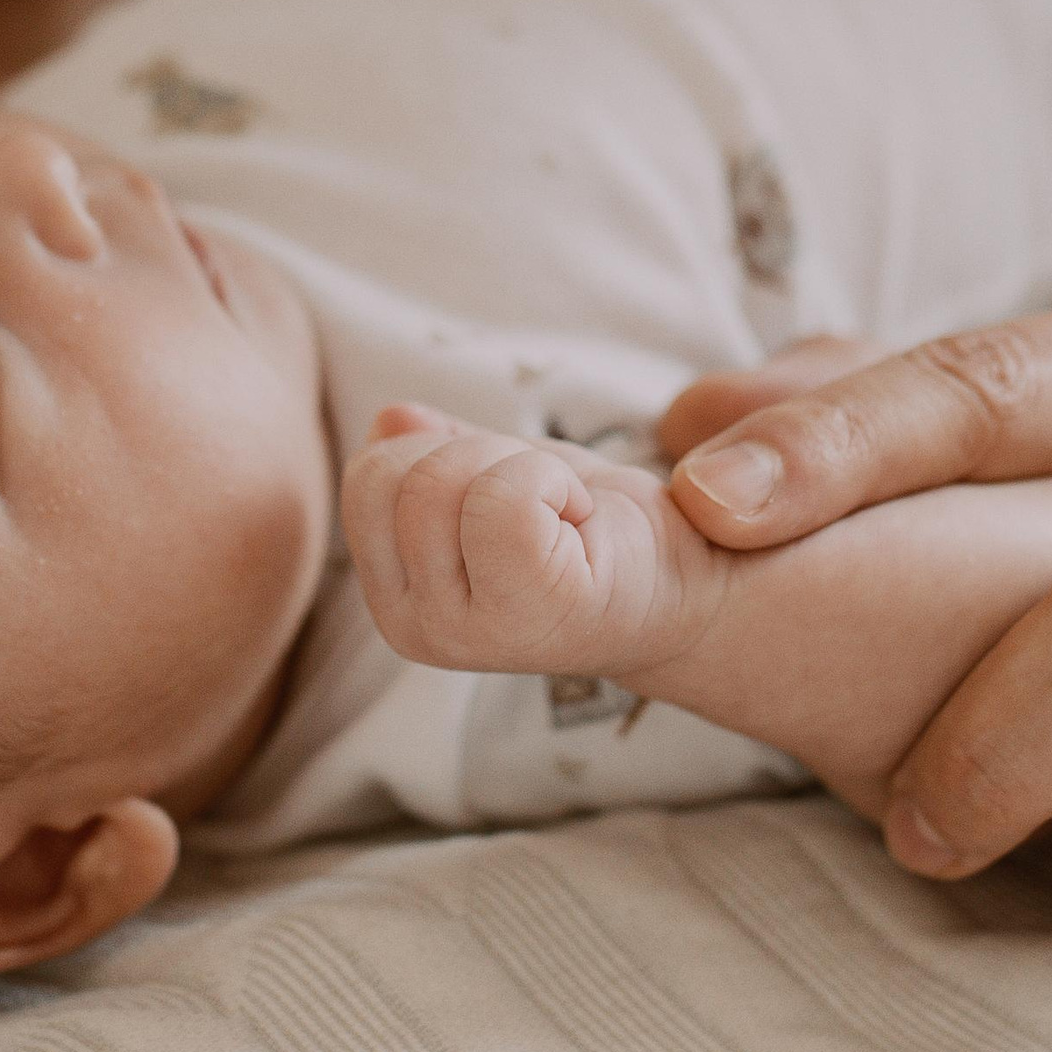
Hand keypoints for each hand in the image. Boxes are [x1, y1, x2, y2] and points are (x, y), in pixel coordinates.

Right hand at [344, 404, 714, 679]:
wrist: (683, 577)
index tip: (502, 483)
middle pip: (393, 474)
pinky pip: (505, 499)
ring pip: (441, 480)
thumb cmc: (589, 526)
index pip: (368, 474)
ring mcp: (461, 633)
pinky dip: (550, 481)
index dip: (437, 450)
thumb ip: (438, 449)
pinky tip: (580, 520)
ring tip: (559, 513)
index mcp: (393, 591)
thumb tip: (392, 419)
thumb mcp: (497, 473)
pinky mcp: (524, 618)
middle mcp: (411, 626)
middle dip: (475, 453)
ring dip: (519, 467)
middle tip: (537, 496)